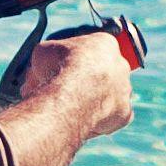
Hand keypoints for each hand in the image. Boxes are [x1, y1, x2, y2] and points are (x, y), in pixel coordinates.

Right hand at [0, 23, 141, 145]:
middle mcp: (121, 66)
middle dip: (90, 81)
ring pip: (112, 95)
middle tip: (70, 91)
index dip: (78, 61)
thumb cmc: (58, 68)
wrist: (71, 95)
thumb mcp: (44, 53)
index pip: (95, 50)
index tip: (67, 69)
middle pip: (106, 73)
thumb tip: (40, 70)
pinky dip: (101, 120)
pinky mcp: (125, 113)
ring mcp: (125, 90)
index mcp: (105, 44)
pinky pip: (114, 117)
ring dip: (97, 100)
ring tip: (73, 109)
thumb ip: (48, 59)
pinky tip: (84, 121)